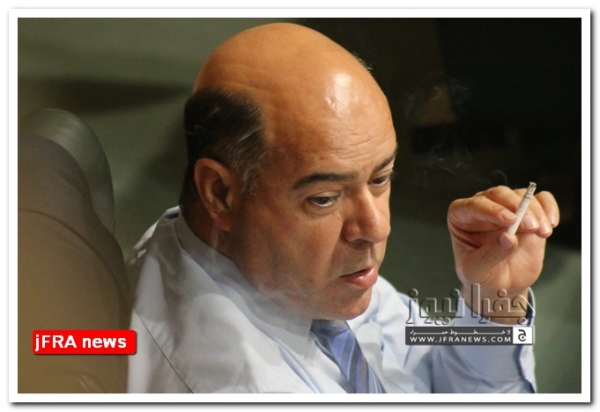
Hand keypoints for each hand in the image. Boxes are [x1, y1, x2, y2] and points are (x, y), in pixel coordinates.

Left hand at [447, 185, 559, 322]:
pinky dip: (549, 207)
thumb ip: (490, 255)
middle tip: (530, 227)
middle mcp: (482, 207)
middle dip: (517, 209)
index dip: (491, 210)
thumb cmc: (482, 275)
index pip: (474, 206)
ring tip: (542, 233)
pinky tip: (551, 223)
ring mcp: (506, 207)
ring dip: (535, 212)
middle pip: (499, 194)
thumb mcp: (477, 271)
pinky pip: (540, 199)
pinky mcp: (527, 212)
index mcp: (461, 217)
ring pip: (521, 196)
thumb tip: (509, 237)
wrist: (501, 285)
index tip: (510, 220)